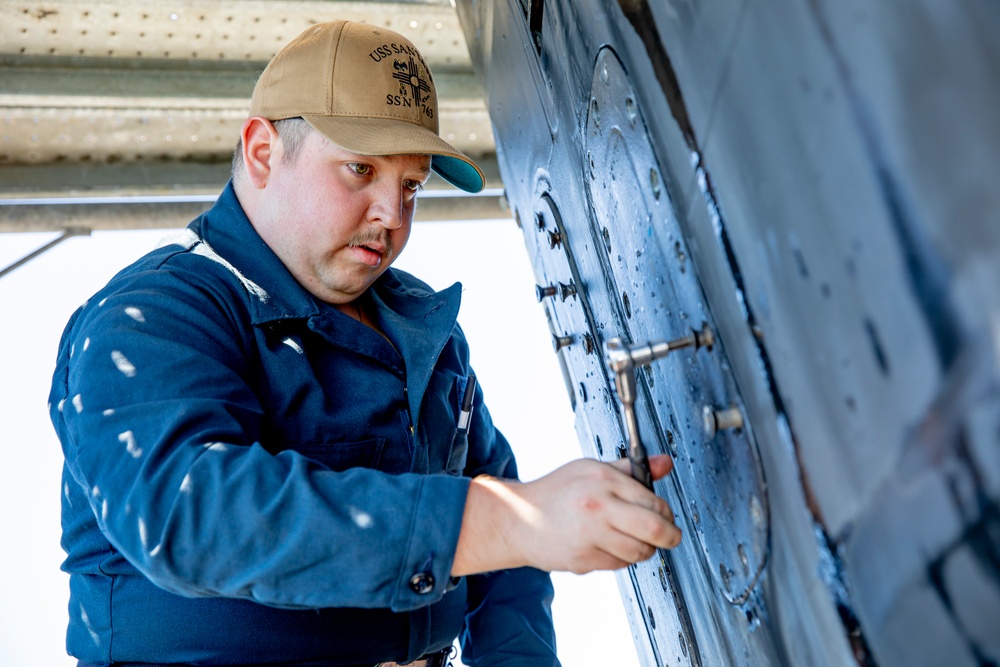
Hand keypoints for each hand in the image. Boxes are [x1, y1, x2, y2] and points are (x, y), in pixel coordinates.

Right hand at [452, 455, 680, 575]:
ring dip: (645, 549)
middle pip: (655, 530)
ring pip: (639, 552)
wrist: (518, 519)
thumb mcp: (591, 469)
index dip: (667, 513)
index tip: (665, 517)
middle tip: (671, 537)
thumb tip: (664, 464)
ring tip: (635, 540)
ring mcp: (590, 536)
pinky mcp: (583, 560)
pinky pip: (619, 565)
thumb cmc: (556, 492)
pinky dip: (621, 558)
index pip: (654, 502)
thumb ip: (630, 469)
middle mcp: (598, 507)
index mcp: (603, 480)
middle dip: (670, 537)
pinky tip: (609, 546)